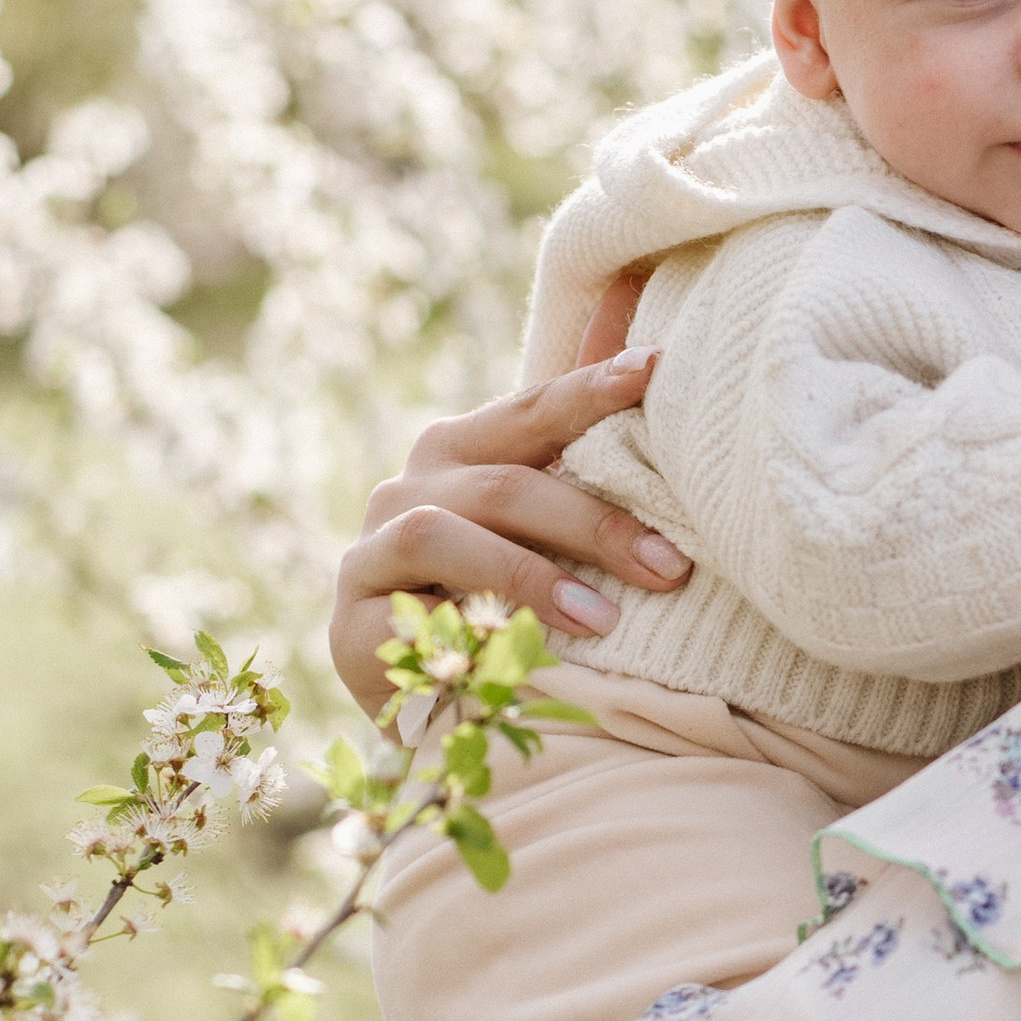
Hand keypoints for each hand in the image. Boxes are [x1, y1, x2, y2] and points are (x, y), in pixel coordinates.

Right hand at [329, 274, 690, 713]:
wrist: (431, 704)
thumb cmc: (506, 599)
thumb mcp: (549, 529)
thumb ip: (582, 447)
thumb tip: (639, 316)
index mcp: (458, 452)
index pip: (531, 410)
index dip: (588, 389)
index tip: (655, 370)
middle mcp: (409, 489)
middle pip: (503, 484)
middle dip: (591, 522)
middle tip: (668, 566)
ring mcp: (372, 554)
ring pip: (444, 534)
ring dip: (529, 575)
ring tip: (602, 619)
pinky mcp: (352, 625)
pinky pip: (408, 615)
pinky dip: (467, 629)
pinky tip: (519, 656)